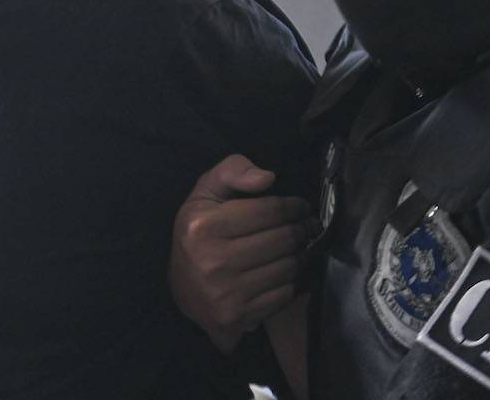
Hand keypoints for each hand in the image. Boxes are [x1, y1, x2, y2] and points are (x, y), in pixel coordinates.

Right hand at [169, 154, 312, 352]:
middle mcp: (213, 260)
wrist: (183, 291)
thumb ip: (232, 172)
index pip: (269, 210)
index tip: (301, 207)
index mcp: (203, 226)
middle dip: (300, 229)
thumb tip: (268, 177)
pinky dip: (291, 281)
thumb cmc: (199, 233)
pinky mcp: (238, 316)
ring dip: (299, 255)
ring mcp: (226, 292)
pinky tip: (284, 272)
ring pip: (288, 267)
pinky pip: (284, 293)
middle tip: (305, 227)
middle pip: (283, 239)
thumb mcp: (205, 194)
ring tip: (297, 248)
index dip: (292, 206)